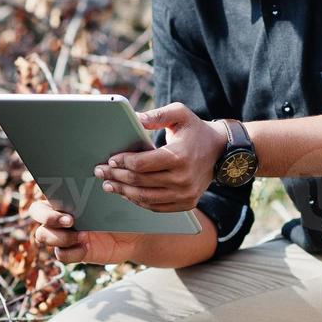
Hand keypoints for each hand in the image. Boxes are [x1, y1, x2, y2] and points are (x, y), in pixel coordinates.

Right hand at [24, 181, 139, 264]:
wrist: (138, 232)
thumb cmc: (126, 205)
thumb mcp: (118, 190)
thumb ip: (107, 177)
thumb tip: (105, 162)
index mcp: (67, 195)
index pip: (43, 189)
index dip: (44, 191)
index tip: (62, 195)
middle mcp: (61, 214)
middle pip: (36, 213)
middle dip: (48, 217)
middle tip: (71, 220)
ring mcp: (65, 234)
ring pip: (43, 235)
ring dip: (58, 236)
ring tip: (81, 235)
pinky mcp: (75, 252)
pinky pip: (61, 254)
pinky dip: (70, 251)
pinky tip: (85, 246)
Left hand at [93, 102, 224, 211]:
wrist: (221, 151)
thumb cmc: (195, 130)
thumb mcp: (180, 114)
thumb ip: (157, 114)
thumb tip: (134, 119)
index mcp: (179, 156)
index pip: (141, 164)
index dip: (122, 163)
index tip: (109, 160)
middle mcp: (183, 179)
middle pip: (139, 182)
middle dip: (116, 177)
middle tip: (100, 172)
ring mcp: (185, 194)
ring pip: (145, 198)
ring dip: (123, 192)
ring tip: (108, 185)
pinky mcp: (187, 204)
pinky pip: (156, 207)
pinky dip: (138, 201)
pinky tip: (126, 193)